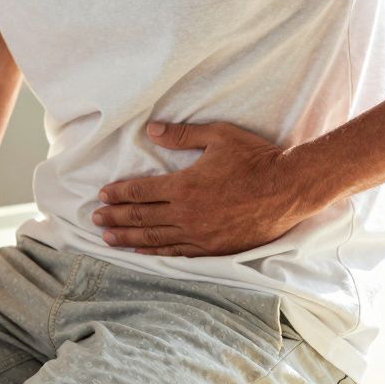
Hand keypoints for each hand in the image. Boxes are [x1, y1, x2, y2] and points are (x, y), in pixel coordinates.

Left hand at [93, 121, 309, 256]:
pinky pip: (177, 253)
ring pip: (155, 239)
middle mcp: (187, 214)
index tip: (103, 195)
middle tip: (95, 219)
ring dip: (128, 239)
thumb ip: (182, 135)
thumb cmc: (255, 158)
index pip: (141, 191)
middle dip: (115, 218)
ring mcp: (200, 234)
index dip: (119, 194)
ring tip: (108, 239)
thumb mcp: (218, 136)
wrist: (289, 189)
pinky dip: (156, 253)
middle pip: (141, 218)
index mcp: (184, 186)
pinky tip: (142, 253)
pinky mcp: (214, 248)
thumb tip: (152, 130)